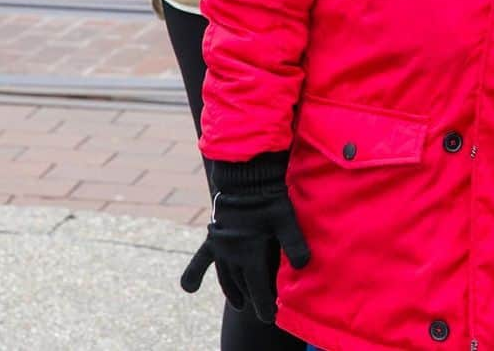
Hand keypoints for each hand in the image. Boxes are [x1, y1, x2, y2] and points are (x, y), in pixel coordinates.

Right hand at [181, 154, 309, 323]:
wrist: (243, 175)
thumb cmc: (267, 196)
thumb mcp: (285, 219)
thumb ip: (294, 244)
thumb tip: (305, 266)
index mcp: (249, 254)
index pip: (258, 289)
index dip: (265, 305)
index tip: (270, 318)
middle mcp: (232, 255)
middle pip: (242, 283)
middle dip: (252, 297)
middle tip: (260, 307)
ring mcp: (220, 246)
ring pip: (225, 276)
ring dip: (233, 290)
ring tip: (240, 303)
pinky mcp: (213, 236)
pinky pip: (201, 260)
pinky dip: (196, 274)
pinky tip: (189, 288)